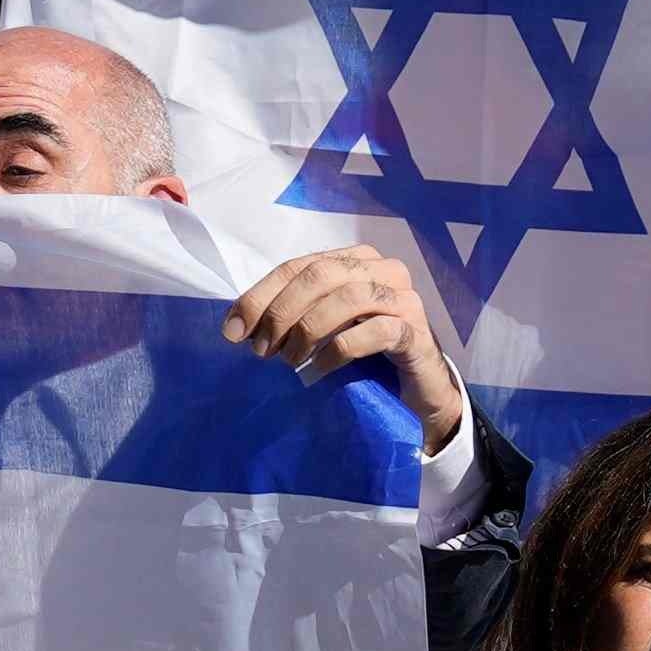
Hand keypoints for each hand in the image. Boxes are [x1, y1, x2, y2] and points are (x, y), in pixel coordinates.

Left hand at [221, 241, 471, 454]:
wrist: (418, 391)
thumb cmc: (365, 354)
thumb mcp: (324, 327)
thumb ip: (291, 314)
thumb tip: (237, 326)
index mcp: (355, 259)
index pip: (297, 266)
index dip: (260, 295)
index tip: (232, 331)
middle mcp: (383, 269)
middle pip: (320, 276)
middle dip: (281, 312)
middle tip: (262, 350)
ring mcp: (403, 297)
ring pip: (347, 299)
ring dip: (307, 330)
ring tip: (288, 361)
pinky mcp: (416, 330)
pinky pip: (373, 332)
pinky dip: (336, 351)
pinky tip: (316, 370)